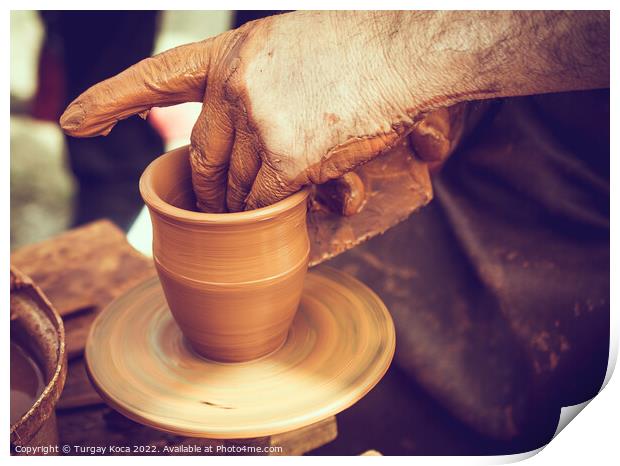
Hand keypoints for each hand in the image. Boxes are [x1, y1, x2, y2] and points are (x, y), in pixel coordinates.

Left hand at [60, 11, 444, 211]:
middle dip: (207, 192)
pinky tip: (282, 213)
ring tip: (262, 212)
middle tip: (216, 210)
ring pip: (235, 187)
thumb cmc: (359, 53)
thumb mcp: (290, 53)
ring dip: (245, 208)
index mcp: (231, 53)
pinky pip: (264, 203)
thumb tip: (244, 157)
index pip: (157, 77)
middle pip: (202, 157)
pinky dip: (270, 216)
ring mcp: (257, 121)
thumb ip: (256, 95)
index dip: (111, 101)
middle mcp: (233, 85)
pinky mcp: (287, 158)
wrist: (407, 53)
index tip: (74, 121)